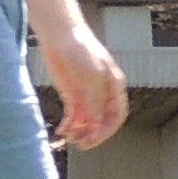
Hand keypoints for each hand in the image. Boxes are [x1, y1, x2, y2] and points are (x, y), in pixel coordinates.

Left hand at [41, 11, 128, 150]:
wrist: (61, 34)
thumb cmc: (80, 49)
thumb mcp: (90, 75)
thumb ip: (94, 100)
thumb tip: (95, 124)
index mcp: (114, 86)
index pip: (117, 116)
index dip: (107, 131)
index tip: (93, 140)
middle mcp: (102, 93)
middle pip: (102, 122)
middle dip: (93, 135)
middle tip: (80, 144)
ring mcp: (86, 94)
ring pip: (87, 122)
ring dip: (80, 132)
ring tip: (68, 137)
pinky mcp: (71, 93)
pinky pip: (73, 116)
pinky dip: (68, 125)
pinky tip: (61, 130)